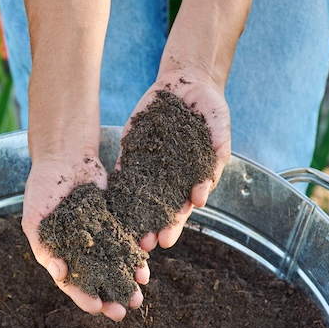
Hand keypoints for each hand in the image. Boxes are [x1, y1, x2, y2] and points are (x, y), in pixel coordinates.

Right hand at [22, 146, 149, 321]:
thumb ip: (45, 246)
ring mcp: (100, 238)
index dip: (84, 297)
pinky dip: (136, 257)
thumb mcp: (35, 216)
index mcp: (59, 254)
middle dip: (110, 297)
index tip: (97, 307)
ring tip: (138, 296)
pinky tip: (145, 268)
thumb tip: (59, 274)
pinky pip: (128, 244)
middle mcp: (81, 251)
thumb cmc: (42, 187)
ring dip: (126, 282)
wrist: (65, 156)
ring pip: (116, 266)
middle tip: (123, 312)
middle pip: (97, 281)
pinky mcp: (117, 223)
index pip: (72, 283)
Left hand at [120, 71, 230, 251]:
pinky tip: (109, 202)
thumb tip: (203, 194)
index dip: (174, 225)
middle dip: (150, 227)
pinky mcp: (133, 149)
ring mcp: (149, 164)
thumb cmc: (211, 109)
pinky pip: (124, 170)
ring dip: (132, 215)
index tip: (167, 240)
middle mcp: (169, 177)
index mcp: (192, 178)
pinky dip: (117, 186)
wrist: (188, 82)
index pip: (181, 208)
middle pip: (157, 208)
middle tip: (143, 245)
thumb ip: (215, 158)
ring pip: (138, 195)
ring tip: (124, 233)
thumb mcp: (219, 130)